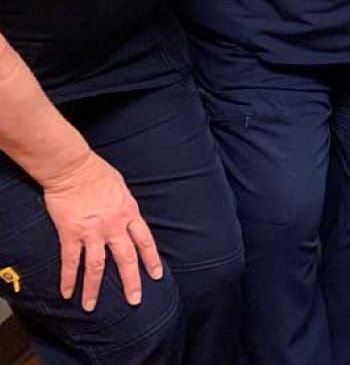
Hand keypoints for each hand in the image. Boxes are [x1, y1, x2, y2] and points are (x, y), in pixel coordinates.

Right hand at [41, 152, 162, 310]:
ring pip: (97, 266)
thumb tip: (127, 216)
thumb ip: (125, 206)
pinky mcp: (71, 234)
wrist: (73, 168)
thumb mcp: (121, 188)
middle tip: (135, 300)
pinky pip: (70, 261)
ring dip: (94, 289)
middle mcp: (114, 226)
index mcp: (129, 213)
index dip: (152, 260)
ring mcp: (92, 232)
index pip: (145, 241)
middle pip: (126, 258)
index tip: (157, 275)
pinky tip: (67, 293)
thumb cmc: (97, 173)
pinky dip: (68, 279)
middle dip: (132, 281)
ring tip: (91, 306)